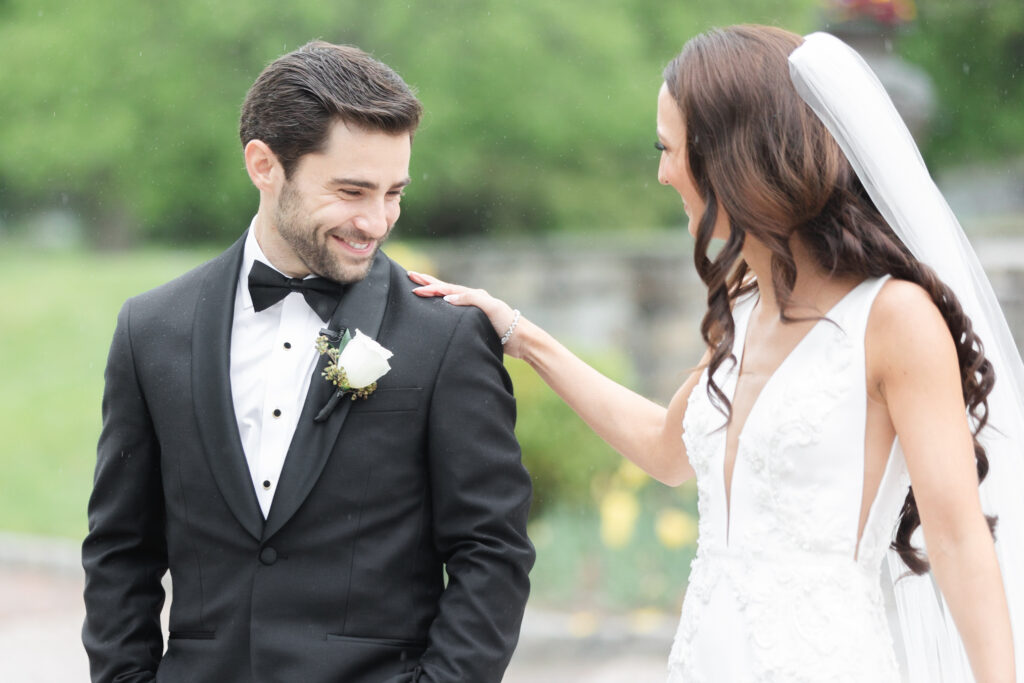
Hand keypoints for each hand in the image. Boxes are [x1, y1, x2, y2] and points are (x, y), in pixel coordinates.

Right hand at [408, 271, 526, 357]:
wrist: (521, 339)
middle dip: (428, 282)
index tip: (414, 287)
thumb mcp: (490, 307)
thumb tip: (446, 299)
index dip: (430, 287)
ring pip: (447, 299)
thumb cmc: (507, 323)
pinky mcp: (473, 323)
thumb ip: (470, 299)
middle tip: (410, 275)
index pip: (447, 289)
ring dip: (433, 293)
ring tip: (419, 288)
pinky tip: (436, 310)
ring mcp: (472, 311)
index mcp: (474, 295)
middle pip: (445, 289)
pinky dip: (441, 308)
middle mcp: (472, 300)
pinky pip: (452, 313)